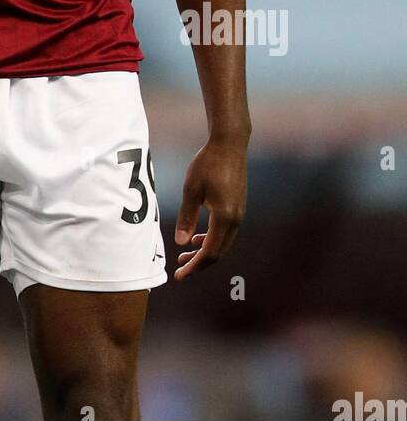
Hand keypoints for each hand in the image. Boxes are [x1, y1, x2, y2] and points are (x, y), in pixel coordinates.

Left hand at [173, 136, 247, 280]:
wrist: (230, 144)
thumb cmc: (207, 163)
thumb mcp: (191, 190)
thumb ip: (186, 217)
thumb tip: (180, 242)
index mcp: (224, 217)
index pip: (210, 252)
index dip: (194, 267)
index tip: (180, 276)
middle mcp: (236, 219)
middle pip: (219, 252)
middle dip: (199, 263)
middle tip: (180, 269)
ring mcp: (239, 213)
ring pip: (223, 243)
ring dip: (205, 251)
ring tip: (186, 253)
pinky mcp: (238, 206)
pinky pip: (226, 232)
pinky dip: (212, 239)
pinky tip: (197, 237)